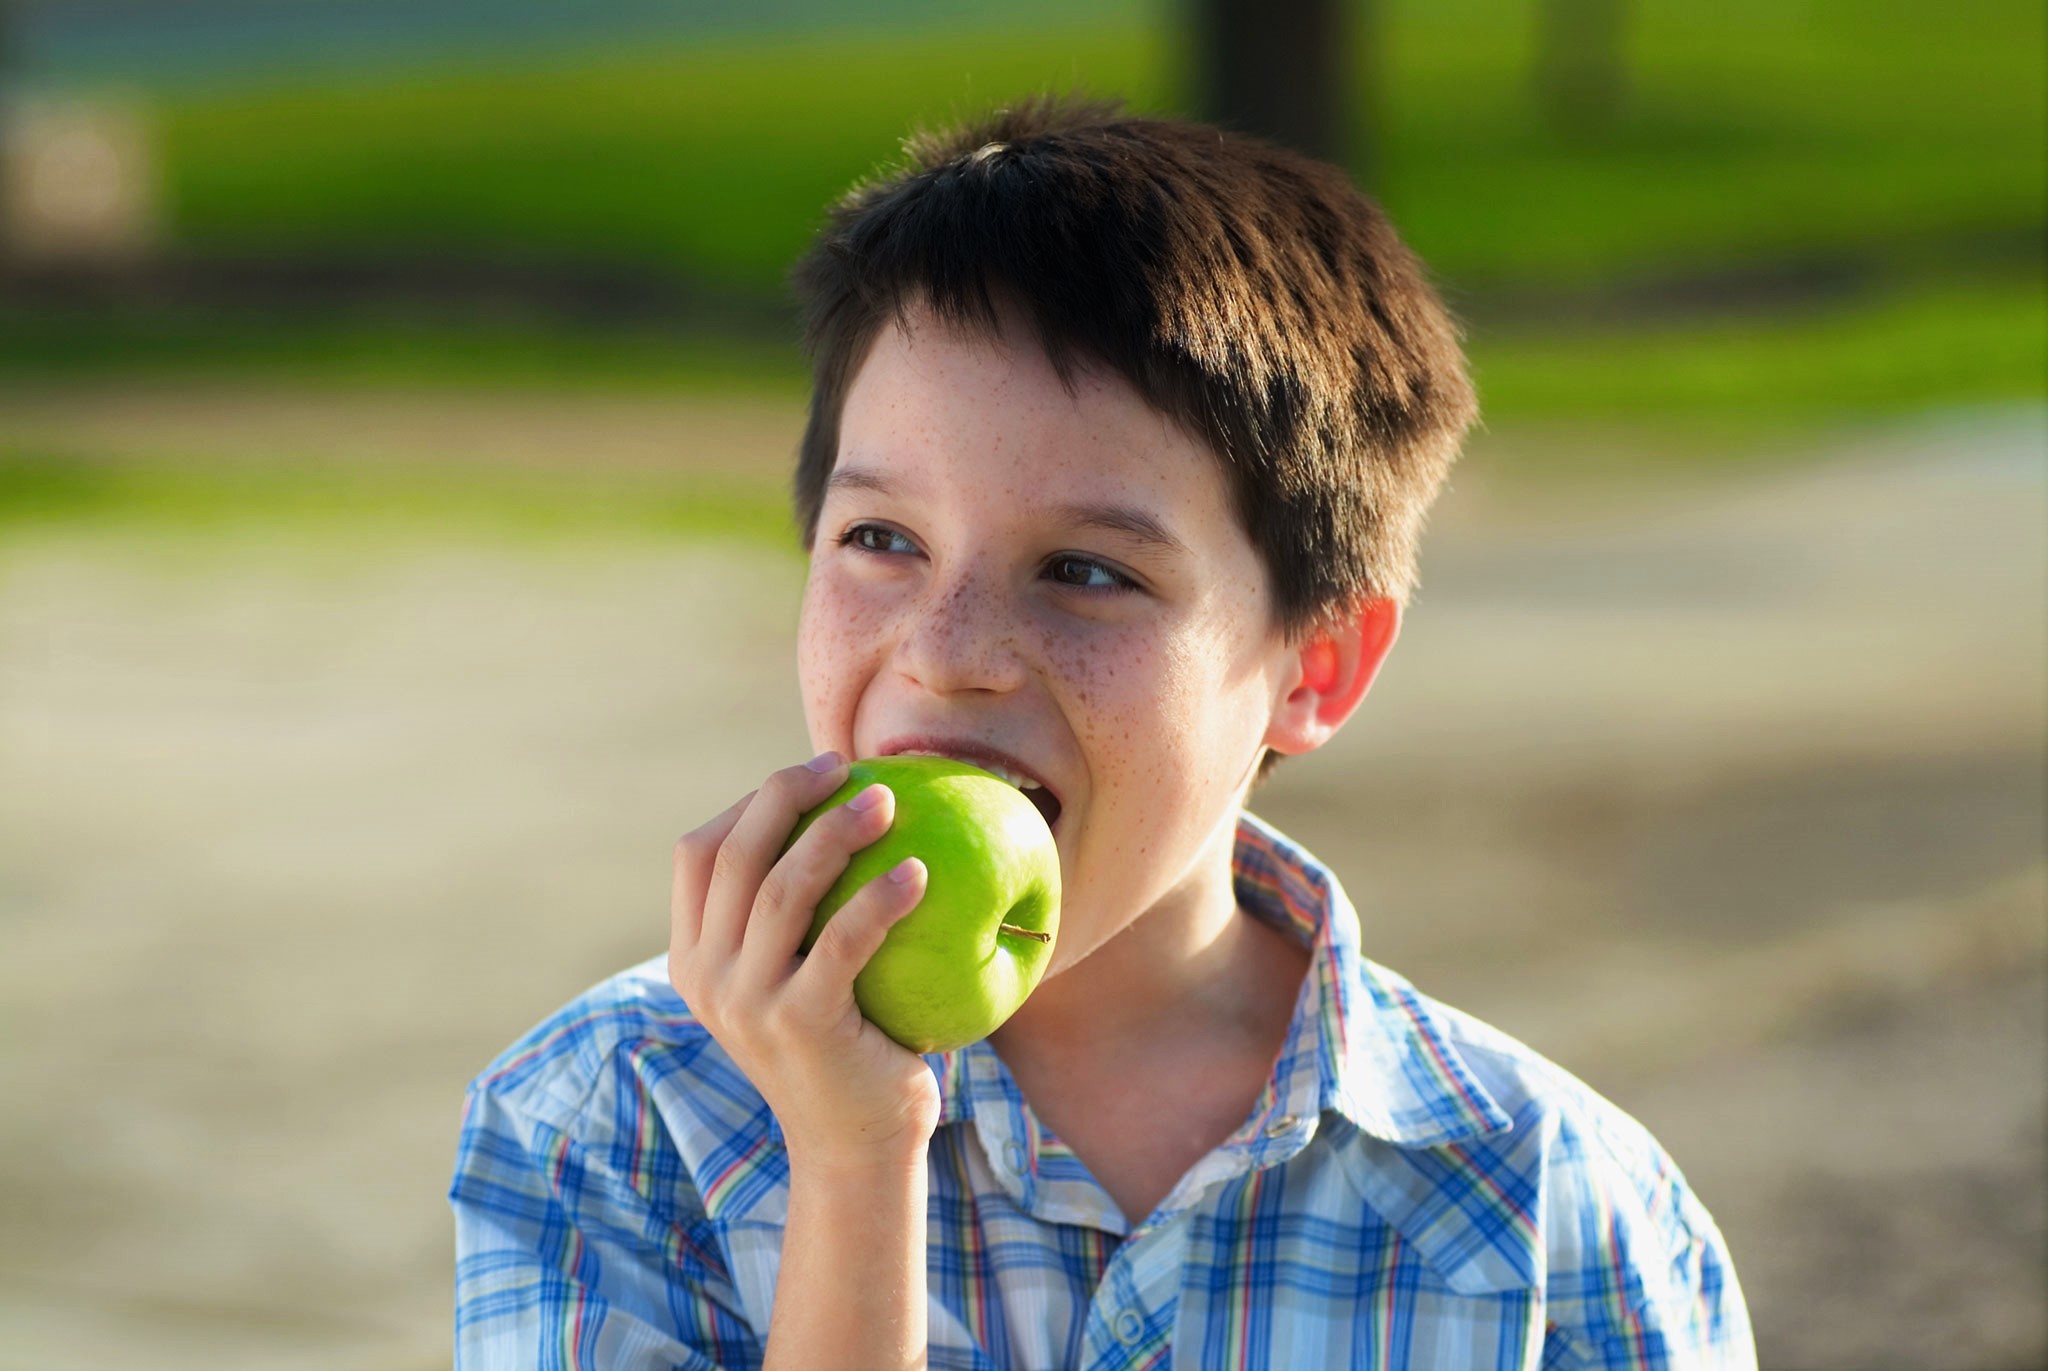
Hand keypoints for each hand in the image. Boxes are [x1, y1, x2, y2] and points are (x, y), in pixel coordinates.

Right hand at [669, 753, 941, 1169]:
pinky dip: (880, 897)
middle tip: (848, 768)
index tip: (813, 773)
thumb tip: (842, 813)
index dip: (749, 802)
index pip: (699, 854)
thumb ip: (792, 919)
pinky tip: (921, 871)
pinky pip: (843, 941)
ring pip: (782, 889)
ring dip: (836, 832)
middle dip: (787, 795)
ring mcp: (747, 1004)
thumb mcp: (794, 979)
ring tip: (888, 800)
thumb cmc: (845, 1047)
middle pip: (736, 856)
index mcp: (694, 961)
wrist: (855, 1148)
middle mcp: (707, 979)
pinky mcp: (801, 1024)